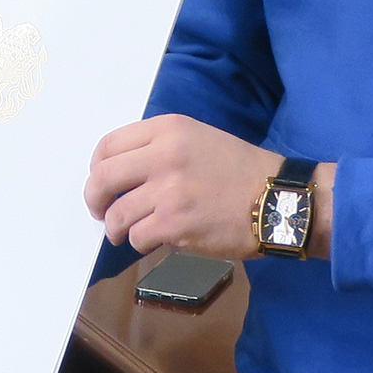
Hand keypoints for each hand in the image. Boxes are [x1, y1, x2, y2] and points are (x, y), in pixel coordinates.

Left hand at [86, 115, 314, 258]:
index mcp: (168, 129)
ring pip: (117, 214)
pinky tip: (157, 240)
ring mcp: (167, 190)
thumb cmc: (241, 171)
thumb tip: (123, 173)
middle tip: (101, 212)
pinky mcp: (174, 223)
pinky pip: (138, 237)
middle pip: (103, 178)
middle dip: (95, 200)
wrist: (278, 200)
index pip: (109, 146)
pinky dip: (142, 242)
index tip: (103, 183)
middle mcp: (163, 155)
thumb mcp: (199, 138)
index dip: (97, 168)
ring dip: (118, 228)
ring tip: (129, 233)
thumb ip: (160, 148)